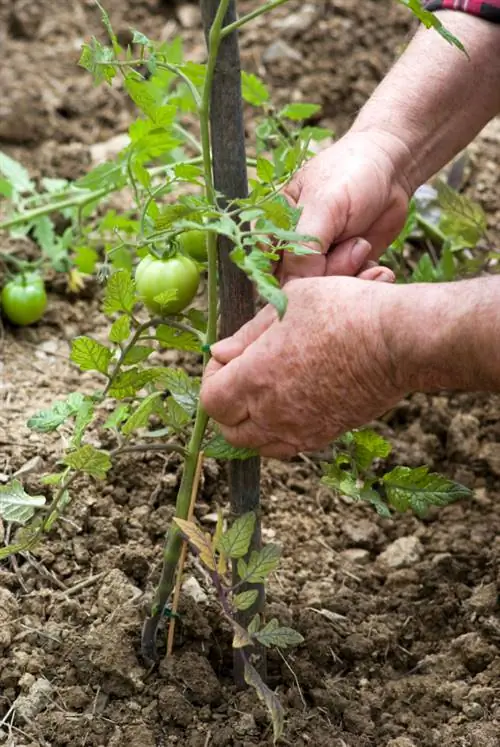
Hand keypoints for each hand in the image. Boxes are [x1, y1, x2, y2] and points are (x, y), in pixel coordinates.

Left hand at [201, 277, 404, 457]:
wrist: (399, 341)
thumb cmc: (344, 310)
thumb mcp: (288, 304)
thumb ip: (248, 334)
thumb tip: (220, 352)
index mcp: (256, 378)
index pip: (211, 400)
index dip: (210, 378)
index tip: (225, 359)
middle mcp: (273, 413)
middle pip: (229, 430)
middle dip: (227, 405)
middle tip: (240, 377)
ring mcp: (301, 429)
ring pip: (257, 445)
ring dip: (251, 424)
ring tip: (264, 394)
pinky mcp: (326, 435)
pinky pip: (288, 446)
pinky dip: (278, 432)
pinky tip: (291, 404)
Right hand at [279, 130, 411, 282]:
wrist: (393, 168)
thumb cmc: (350, 175)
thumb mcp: (323, 206)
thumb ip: (303, 247)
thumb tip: (294, 287)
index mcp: (274, 230)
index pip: (267, 270)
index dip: (291, 278)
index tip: (320, 264)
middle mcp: (292, 249)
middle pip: (298, 286)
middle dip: (328, 274)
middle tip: (353, 246)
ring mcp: (320, 260)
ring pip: (325, 290)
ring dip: (348, 274)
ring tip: (362, 245)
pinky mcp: (344, 268)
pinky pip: (346, 289)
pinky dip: (363, 280)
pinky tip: (373, 262)